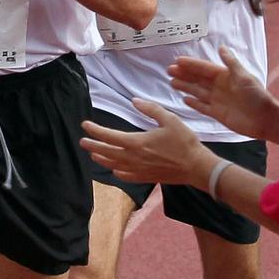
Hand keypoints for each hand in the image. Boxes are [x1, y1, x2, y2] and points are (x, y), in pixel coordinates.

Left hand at [81, 101, 217, 187]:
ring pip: (114, 165)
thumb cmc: (184, 142)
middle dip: (93, 146)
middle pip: (107, 152)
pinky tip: (115, 170)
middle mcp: (134, 158)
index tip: (85, 125)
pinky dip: (117, 172)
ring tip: (93, 154)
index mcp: (137, 142)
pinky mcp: (146, 177)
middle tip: (82, 142)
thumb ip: (151, 109)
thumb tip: (135, 101)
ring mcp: (139, 170)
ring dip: (102, 159)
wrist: (196, 167)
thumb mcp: (169, 119)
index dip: (95, 130)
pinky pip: (126, 176)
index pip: (110, 136)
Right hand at [168, 47, 278, 143]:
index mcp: (225, 76)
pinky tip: (184, 99)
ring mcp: (217, 100)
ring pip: (197, 91)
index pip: (204, 68)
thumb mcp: (244, 76)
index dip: (191, 64)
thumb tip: (221, 48)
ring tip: (171, 82)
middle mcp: (220, 87)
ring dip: (185, 87)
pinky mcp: (217, 114)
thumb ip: (231, 63)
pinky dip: (193, 103)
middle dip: (184, 74)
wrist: (265, 119)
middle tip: (169, 70)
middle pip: (198, 79)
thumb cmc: (257, 96)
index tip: (177, 60)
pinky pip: (202, 107)